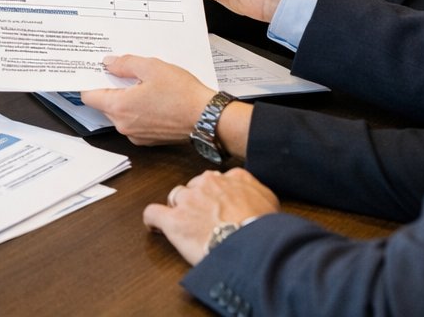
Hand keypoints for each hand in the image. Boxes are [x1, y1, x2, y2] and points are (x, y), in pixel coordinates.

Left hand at [79, 55, 218, 145]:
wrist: (208, 118)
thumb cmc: (182, 94)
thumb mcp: (151, 67)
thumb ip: (125, 64)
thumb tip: (109, 63)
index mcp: (119, 107)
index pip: (89, 96)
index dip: (89, 81)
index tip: (93, 72)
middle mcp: (124, 125)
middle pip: (104, 104)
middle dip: (110, 88)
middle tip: (121, 72)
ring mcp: (136, 135)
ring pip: (120, 113)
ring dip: (125, 99)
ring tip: (141, 83)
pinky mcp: (149, 139)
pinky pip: (134, 122)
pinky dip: (137, 110)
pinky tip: (152, 98)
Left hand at [143, 169, 278, 265]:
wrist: (251, 246)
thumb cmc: (264, 229)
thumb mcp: (271, 203)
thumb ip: (257, 191)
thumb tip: (253, 197)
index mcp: (232, 178)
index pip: (218, 179)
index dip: (216, 192)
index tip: (217, 203)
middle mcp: (208, 183)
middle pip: (195, 186)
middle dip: (198, 200)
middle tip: (206, 220)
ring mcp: (189, 200)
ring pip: (176, 197)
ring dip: (179, 209)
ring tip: (186, 225)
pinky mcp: (174, 220)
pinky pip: (153, 213)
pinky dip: (152, 220)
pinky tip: (155, 227)